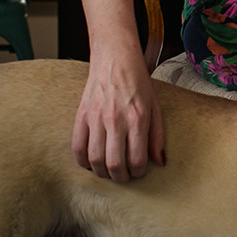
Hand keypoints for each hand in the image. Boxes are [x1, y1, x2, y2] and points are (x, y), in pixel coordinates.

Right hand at [72, 47, 165, 182]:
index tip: (139, 172)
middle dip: (120, 177)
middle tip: (123, 177)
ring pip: (94, 159)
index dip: (138, 172)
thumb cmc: (138, 83)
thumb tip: (160, 162)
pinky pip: (77, 147)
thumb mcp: (155, 107)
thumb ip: (157, 136)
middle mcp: (116, 121)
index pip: (136, 159)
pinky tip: (91, 163)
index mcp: (137, 119)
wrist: (115, 59)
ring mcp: (96, 118)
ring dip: (101, 172)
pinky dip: (82, 161)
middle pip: (114, 164)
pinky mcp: (81, 115)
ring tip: (108, 172)